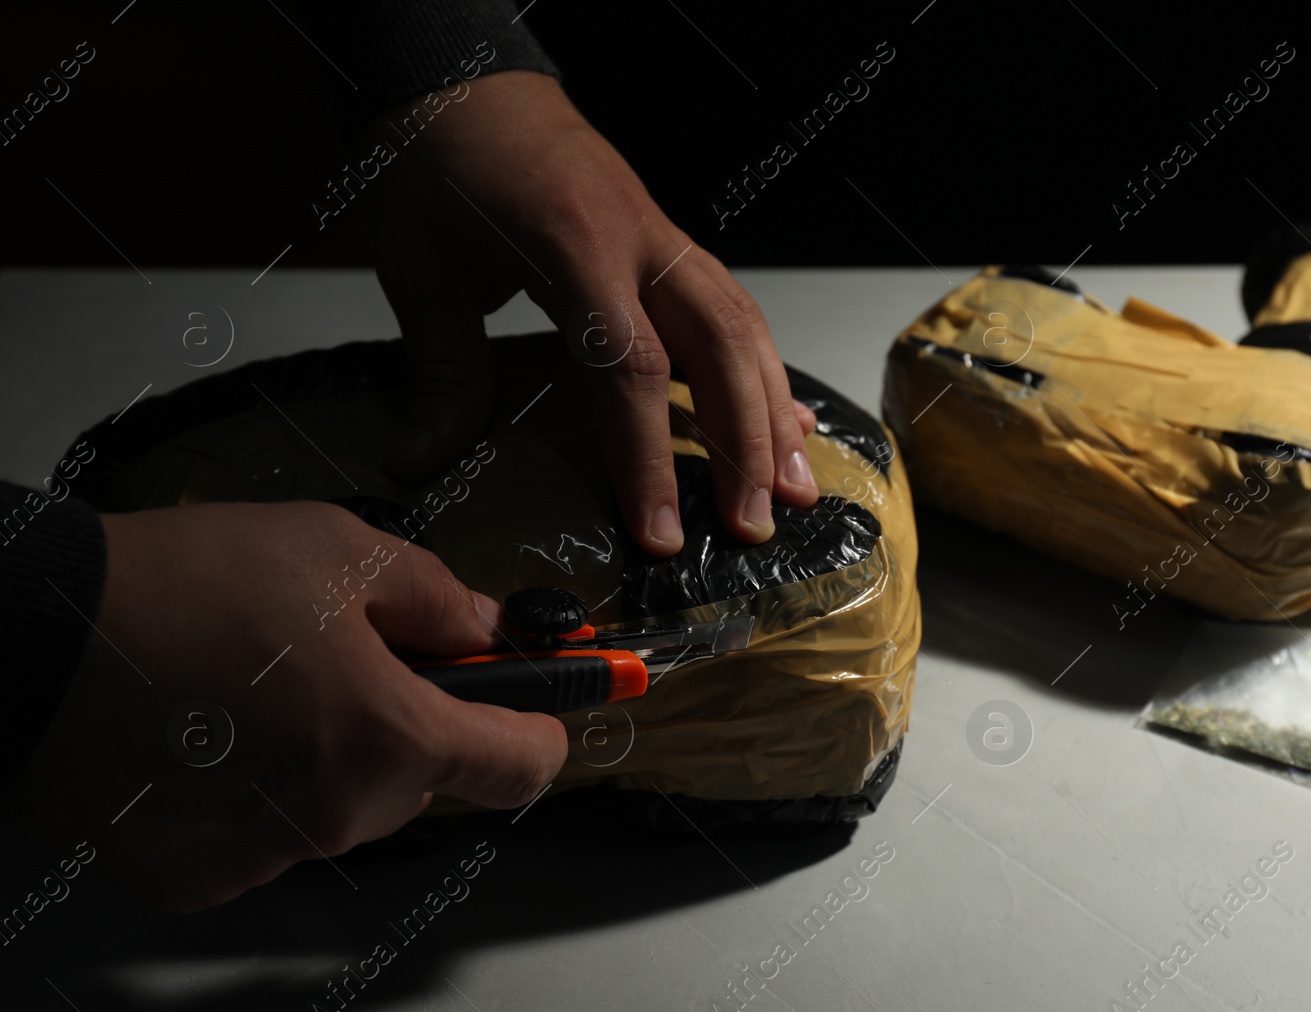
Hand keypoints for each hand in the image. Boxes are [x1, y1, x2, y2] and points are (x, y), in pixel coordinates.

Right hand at [2, 502, 565, 910]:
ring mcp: (266, 854)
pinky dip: (265, 791)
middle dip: (411, 724)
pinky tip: (217, 733)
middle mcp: (338, 816)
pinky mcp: (202, 875)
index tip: (542, 707)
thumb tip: (492, 630)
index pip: (520, 766)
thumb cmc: (186, 583)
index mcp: (390, 740)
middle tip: (357, 662)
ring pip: (349, 808)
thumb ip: (441, 600)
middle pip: (425, 782)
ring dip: (335, 757)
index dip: (540, 728)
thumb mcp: (341, 552)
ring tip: (267, 688)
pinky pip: (273, 833)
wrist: (39, 633)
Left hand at [357, 70, 818, 556]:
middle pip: (717, 347)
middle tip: (755, 524)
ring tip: (795, 489)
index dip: (648, 456)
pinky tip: (790, 421)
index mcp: (574, 244)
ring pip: (744, 328)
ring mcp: (668, 238)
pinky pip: (738, 310)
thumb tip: (422, 462)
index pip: (629, 365)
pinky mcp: (676, 245)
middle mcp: (640, 240)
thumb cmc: (443, 170)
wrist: (472, 87)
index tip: (659, 531)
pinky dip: (767, 370)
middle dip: (743, 443)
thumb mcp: (419, 266)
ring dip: (774, 413)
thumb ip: (439, 367)